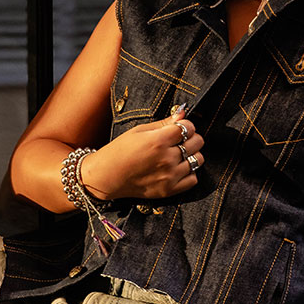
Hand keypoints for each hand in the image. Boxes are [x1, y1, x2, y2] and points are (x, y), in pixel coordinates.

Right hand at [80, 110, 204, 202]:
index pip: (188, 127)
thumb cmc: (119, 151)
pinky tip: (178, 168)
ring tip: (179, 154)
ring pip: (197, 160)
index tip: (178, 128)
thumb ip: (163, 123)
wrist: (106, 177)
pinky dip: (189, 172)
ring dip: (191, 154)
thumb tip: (182, 113)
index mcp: (158, 141)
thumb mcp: (139, 131)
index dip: (185, 125)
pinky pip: (193, 179)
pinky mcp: (168, 190)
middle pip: (197, 142)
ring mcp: (169, 176)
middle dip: (190, 138)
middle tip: (179, 140)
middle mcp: (166, 159)